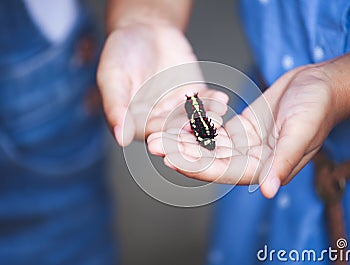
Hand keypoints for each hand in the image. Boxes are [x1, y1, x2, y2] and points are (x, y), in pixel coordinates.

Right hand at [97, 22, 227, 145]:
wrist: (144, 28)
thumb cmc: (121, 51)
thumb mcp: (112, 77)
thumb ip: (116, 106)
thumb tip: (119, 136)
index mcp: (135, 122)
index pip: (149, 133)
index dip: (161, 136)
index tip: (173, 136)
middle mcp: (158, 120)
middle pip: (175, 129)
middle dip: (188, 130)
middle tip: (199, 130)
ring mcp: (178, 108)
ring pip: (193, 117)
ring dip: (205, 118)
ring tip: (216, 115)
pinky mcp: (194, 95)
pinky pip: (205, 101)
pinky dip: (213, 101)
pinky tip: (222, 100)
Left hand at [147, 65, 337, 197]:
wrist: (322, 84)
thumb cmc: (316, 108)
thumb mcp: (301, 132)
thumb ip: (283, 161)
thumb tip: (267, 191)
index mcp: (266, 167)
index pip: (226, 172)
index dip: (198, 167)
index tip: (172, 159)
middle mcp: (254, 159)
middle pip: (212, 160)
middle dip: (183, 153)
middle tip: (154, 143)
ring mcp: (248, 144)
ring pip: (210, 146)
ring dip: (185, 140)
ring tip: (159, 132)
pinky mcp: (244, 128)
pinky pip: (216, 130)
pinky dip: (199, 127)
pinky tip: (179, 121)